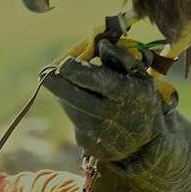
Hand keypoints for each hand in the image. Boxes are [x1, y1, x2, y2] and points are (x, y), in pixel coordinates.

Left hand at [42, 40, 165, 161]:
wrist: (146, 144)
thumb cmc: (140, 99)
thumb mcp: (139, 76)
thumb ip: (121, 58)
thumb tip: (101, 45)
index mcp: (125, 93)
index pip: (95, 80)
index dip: (74, 69)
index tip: (64, 62)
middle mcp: (110, 116)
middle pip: (73, 97)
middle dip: (55, 82)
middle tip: (44, 71)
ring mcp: (98, 134)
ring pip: (70, 108)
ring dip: (65, 94)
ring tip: (74, 86)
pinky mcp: (87, 146)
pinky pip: (74, 122)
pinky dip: (74, 111)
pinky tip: (86, 108)